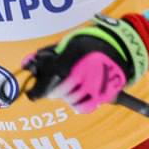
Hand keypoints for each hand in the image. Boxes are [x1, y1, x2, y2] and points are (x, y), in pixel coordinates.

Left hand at [22, 14, 148, 113]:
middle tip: (53, 88)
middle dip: (51, 91)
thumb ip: (48, 54)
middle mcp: (85, 71)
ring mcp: (96, 84)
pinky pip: (83, 106)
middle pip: (58, 91)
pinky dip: (77, 104)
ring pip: (70, 100)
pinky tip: (77, 96)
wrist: (121, 47)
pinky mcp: (104, 94)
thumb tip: (26, 63)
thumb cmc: (91, 43)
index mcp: (75, 56)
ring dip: (65, 97)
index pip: (50, 79)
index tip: (32, 94)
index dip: (37, 90)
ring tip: (68, 88)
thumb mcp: (69, 42)